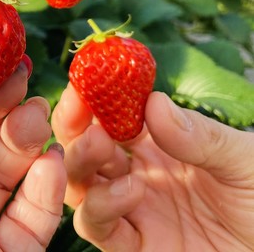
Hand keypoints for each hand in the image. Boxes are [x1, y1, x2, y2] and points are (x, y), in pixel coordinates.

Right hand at [52, 85, 253, 251]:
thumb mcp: (243, 159)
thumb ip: (200, 136)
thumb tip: (152, 102)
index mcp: (158, 144)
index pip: (111, 115)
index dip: (94, 96)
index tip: (86, 77)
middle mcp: (136, 174)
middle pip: (82, 147)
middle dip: (73, 127)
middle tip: (79, 112)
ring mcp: (133, 211)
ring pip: (80, 185)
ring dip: (79, 162)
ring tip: (101, 146)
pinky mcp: (136, 248)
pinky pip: (99, 228)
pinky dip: (101, 207)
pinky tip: (131, 190)